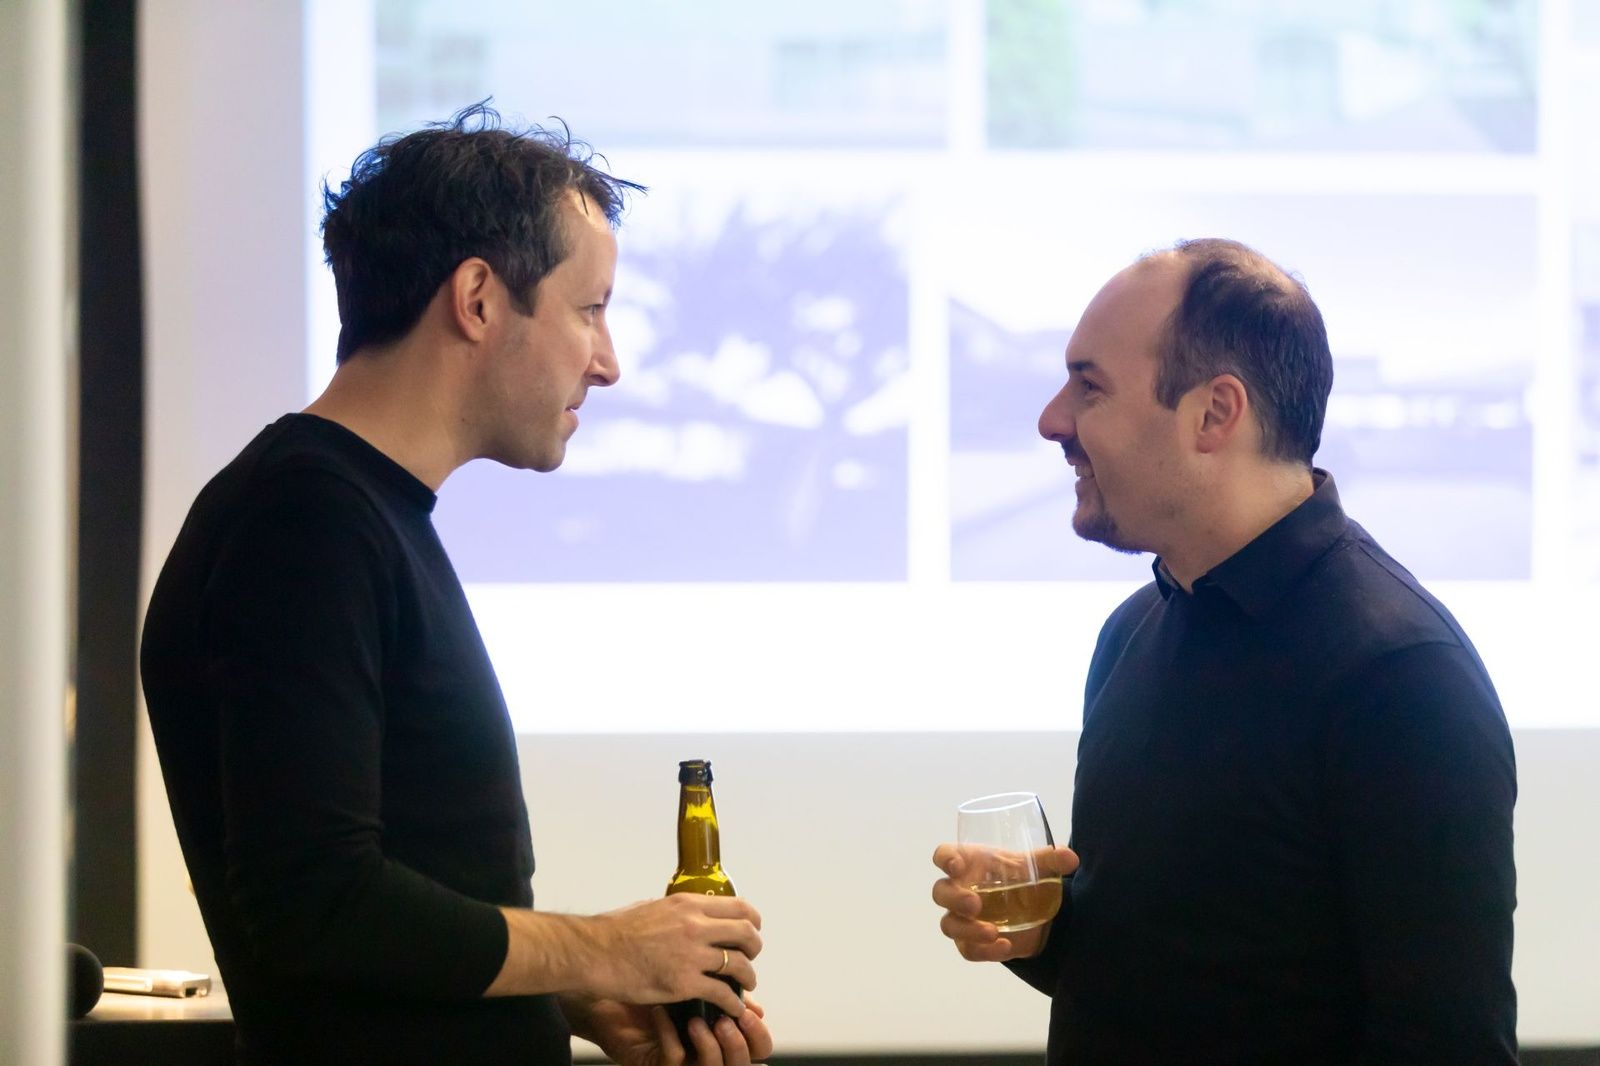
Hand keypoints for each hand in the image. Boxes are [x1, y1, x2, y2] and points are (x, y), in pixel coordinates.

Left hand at [575, 995, 771, 1065]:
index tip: (752, 1010)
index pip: (755, 1045)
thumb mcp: (689, 974)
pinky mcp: (654, 1062)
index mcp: (719, 1030)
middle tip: (730, 1018)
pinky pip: (672, 1057)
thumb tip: (754, 982)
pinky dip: (669, 1034)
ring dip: (710, 1044)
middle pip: (741, 1063)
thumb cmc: (647, 977)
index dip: (758, 1033)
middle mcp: (703, 1048)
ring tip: (699, 1019)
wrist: (601, 987)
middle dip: (739, 1043)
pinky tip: (660, 1012)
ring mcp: (680, 1059)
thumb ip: (722, 979)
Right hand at [588, 894, 762, 1016]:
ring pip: (740, 965)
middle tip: (749, 958)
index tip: (751, 931)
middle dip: (753, 949)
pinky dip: (733, 1004)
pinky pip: (723, 994)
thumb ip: (673, 910)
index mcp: (688, 904)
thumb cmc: (615, 931)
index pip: (739, 907)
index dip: (752, 921)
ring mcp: (692, 955)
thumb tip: (683, 912)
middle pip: (747, 934)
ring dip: (748, 978)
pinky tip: (731, 1008)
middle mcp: (695, 926)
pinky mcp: (684, 983)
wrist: (595, 953)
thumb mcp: (650, 906)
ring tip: (745, 985)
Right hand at [931, 842, 1077, 961]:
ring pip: (949, 925)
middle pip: (941, 892)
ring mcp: (960, 918)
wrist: (1032, 910)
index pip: (944, 855)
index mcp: (968, 863)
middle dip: (954, 899)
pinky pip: (967, 950)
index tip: (956, 866)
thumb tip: (1071, 858)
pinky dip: (984, 951)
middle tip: (975, 905)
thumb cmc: (1021, 877)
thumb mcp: (1036, 867)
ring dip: (967, 930)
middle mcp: (958, 888)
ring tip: (993, 932)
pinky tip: (1005, 947)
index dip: (945, 859)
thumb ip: (1051, 860)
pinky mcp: (969, 942)